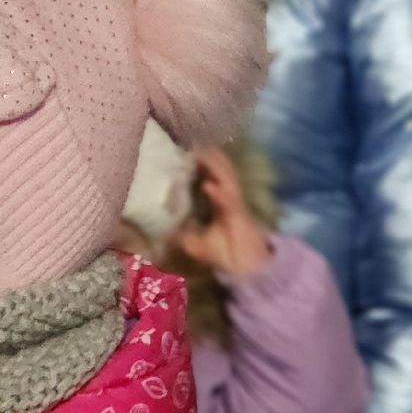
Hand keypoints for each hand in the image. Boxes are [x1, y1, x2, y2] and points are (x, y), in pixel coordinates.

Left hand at [174, 148, 272, 275]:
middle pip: (220, 172)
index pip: (211, 176)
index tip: (187, 150)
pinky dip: (219, 193)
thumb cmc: (226, 254)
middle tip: (194, 142)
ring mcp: (235, 206)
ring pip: (226, 181)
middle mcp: (228, 199)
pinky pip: (229, 202)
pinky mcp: (239, 217)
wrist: (246, 269)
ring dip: (215, 168)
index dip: (202, 164)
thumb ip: (184, 235)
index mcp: (220, 202)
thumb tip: (165, 231)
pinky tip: (209, 186)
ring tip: (201, 154)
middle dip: (209, 158)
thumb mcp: (196, 244)